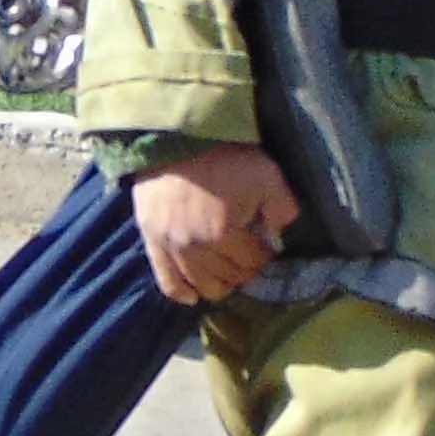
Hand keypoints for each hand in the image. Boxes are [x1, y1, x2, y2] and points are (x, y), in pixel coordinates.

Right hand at [132, 142, 299, 304]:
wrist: (175, 138)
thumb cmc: (224, 156)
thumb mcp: (266, 174)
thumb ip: (282, 207)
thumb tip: (280, 234)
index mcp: (224, 234)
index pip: (253, 262)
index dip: (264, 255)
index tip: (266, 245)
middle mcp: (196, 249)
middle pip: (228, 278)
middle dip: (244, 271)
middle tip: (248, 256)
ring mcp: (171, 249)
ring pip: (201, 286)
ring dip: (219, 284)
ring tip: (226, 271)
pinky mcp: (152, 242)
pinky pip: (167, 282)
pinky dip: (182, 293)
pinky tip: (193, 297)